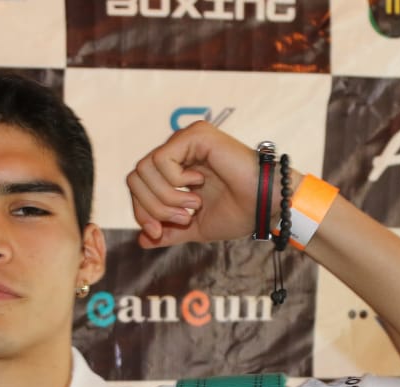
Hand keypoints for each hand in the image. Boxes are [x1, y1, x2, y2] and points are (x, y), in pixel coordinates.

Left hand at [126, 121, 298, 248]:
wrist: (265, 206)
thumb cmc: (238, 213)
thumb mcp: (194, 228)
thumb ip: (168, 232)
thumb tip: (141, 239)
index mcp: (175, 169)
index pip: (137, 187)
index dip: (141, 213)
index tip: (159, 232)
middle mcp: (177, 151)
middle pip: (135, 179)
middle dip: (151, 208)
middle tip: (182, 218)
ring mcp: (185, 140)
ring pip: (144, 170)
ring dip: (166, 197)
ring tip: (194, 204)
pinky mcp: (195, 134)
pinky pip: (161, 159)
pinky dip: (174, 181)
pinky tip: (198, 184)